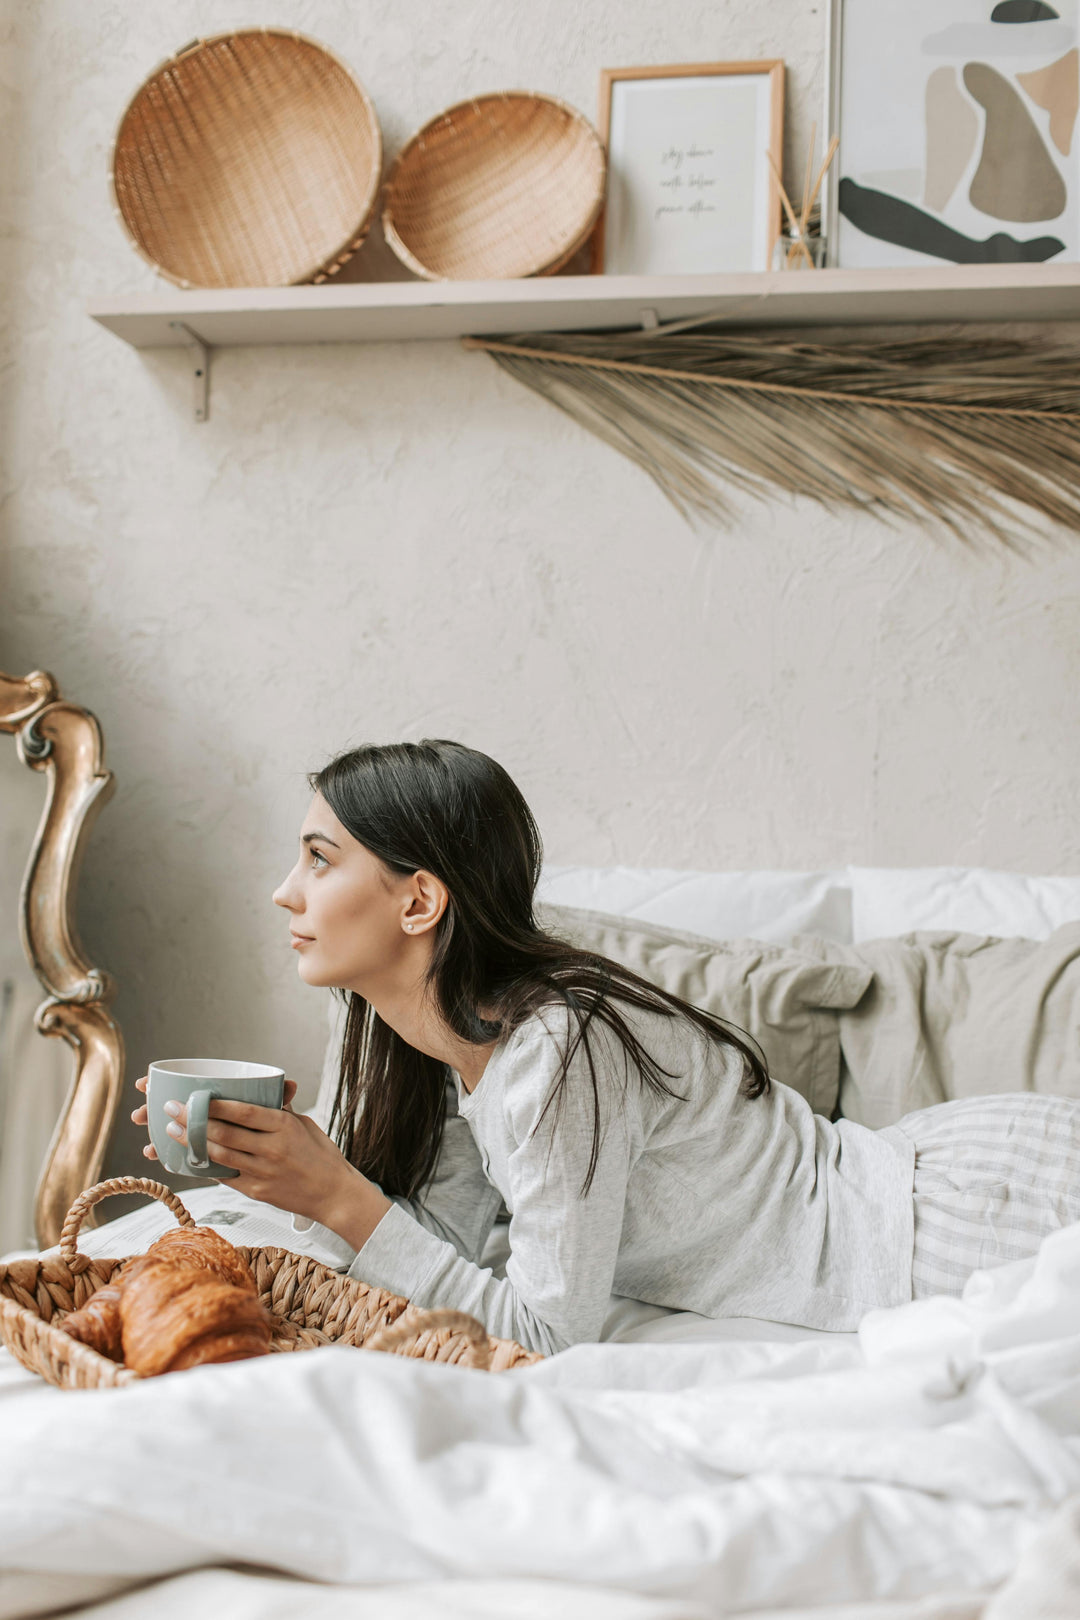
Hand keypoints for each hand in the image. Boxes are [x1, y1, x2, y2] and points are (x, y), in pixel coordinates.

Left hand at [129, 1076, 390, 1243]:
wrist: (333, 1195)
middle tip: (171, 1111)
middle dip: (193, 1121)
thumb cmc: (321, 1155)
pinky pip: (225, 1176)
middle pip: (224, 1133)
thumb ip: (281, 1109)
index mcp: (284, 1127)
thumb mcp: (304, 1124)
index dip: (215, 1104)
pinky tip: (191, 1157)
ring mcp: (262, 1172)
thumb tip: (268, 1089)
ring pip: (219, 1155)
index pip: (242, 1112)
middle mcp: (271, 1149)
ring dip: (192, 1143)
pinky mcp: (256, 1191)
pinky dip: (207, 1165)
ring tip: (172, 1132)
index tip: (194, 1096)